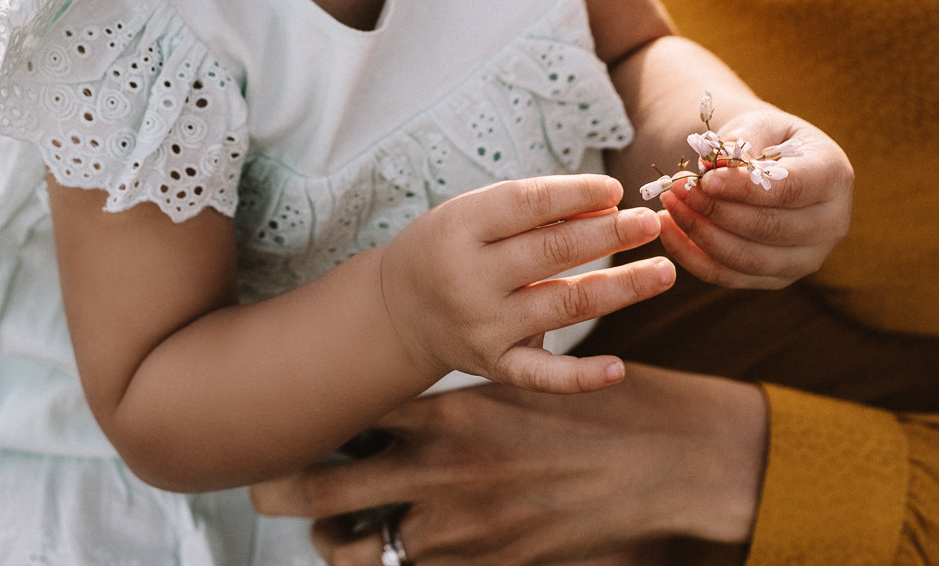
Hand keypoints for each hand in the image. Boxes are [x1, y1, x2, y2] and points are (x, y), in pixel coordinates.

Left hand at [251, 365, 768, 561]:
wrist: (671, 468)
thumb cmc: (598, 415)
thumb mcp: (518, 390)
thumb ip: (456, 408)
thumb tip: (406, 417)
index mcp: (443, 416)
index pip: (341, 422)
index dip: (305, 428)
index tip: (285, 427)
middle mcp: (436, 475)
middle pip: (315, 489)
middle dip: (282, 492)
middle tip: (267, 489)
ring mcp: (457, 533)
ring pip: (355, 547)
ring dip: (342, 540)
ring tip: (341, 530)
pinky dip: (401, 561)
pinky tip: (410, 548)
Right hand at [378, 176, 675, 394]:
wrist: (398, 311)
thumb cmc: (450, 247)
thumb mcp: (475, 214)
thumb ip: (534, 211)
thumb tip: (607, 204)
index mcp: (461, 228)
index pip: (527, 204)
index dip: (575, 194)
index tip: (617, 189)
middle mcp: (469, 278)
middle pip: (552, 253)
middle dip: (608, 235)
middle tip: (651, 224)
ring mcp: (483, 326)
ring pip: (564, 305)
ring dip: (621, 288)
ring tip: (663, 271)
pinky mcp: (494, 365)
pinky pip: (542, 375)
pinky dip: (581, 376)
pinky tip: (617, 368)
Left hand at [653, 106, 852, 289]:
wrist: (773, 163)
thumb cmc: (767, 138)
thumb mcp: (758, 126)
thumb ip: (740, 143)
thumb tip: (713, 166)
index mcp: (834, 177)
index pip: (790, 190)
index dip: (744, 188)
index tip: (706, 179)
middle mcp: (831, 224)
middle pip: (770, 229)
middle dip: (716, 211)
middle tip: (678, 190)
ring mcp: (807, 258)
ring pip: (748, 259)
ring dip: (701, 234)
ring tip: (670, 206)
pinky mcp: (777, 277)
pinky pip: (730, 277)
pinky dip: (693, 257)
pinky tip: (668, 230)